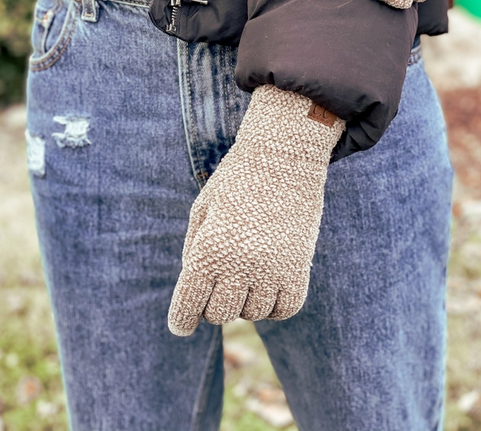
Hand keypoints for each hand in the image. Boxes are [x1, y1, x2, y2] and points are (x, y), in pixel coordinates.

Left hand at [168, 85, 344, 335]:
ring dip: (244, 300)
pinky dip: (273, 304)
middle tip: (218, 281)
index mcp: (208, 250)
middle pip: (219, 314)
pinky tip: (268, 284)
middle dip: (213, 302)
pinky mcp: (300, 269)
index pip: (188, 307)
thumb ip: (193, 252)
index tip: (181, 324)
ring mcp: (273, 270)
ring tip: (246, 271)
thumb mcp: (202, 210)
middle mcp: (240, 265)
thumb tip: (197, 294)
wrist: (284, 155)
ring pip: (252, 313)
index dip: (181, 320)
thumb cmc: (236, 179)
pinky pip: (284, 309)